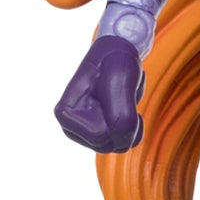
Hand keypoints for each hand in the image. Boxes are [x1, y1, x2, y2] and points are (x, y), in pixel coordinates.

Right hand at [54, 35, 144, 152]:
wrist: (118, 53)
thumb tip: (123, 141)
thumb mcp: (119, 81)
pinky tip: (130, 110)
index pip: (99, 135)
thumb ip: (120, 115)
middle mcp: (71, 127)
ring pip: (117, 146)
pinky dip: (134, 128)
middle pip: (108, 145)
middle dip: (123, 123)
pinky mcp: (100, 134)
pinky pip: (124, 143)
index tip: (112, 92)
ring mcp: (85, 133)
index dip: (115, 117)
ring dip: (130, 123)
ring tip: (123, 100)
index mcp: (65, 114)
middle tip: (121, 95)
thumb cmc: (115, 62)